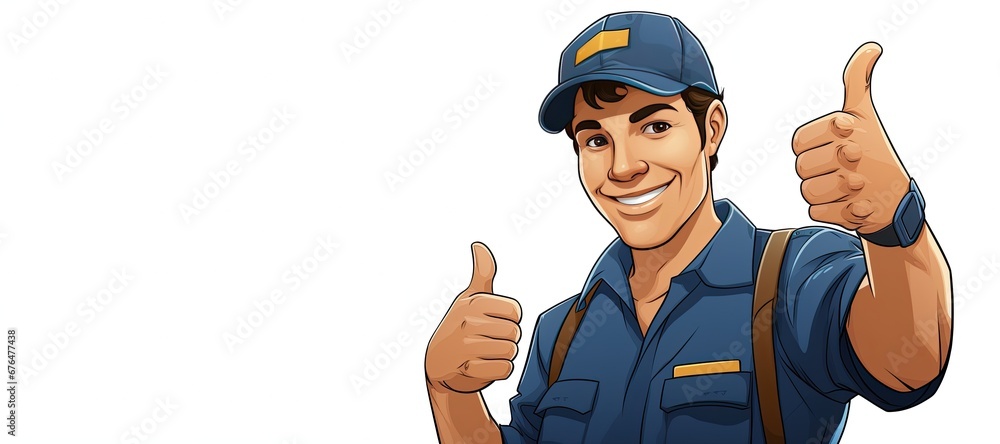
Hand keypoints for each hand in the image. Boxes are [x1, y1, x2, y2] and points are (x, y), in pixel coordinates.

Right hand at [425, 242, 521, 393]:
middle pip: (515, 333)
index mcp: (473, 302)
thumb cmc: (459, 326)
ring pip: (511, 351)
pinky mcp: (469, 369)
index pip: (516, 312)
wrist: (438, 364)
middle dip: (506, 339)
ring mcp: (466, 346)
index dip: (509, 320)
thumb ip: (482, 273)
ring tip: (484, 353)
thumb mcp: (469, 298)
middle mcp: (467, 321)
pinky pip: (505, 369)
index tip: (493, 322)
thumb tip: (478, 245)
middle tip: (487, 340)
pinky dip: (498, 371)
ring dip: (502, 355)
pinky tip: (482, 366)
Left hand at [792, 42, 910, 233]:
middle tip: (837, 169)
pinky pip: (816, 212)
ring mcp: (855, 185)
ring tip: (842, 188)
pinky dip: (829, 212)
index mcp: (848, 127)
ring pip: (807, 191)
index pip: (798, 142)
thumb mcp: (865, 114)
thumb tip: (871, 48)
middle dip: (814, 171)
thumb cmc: (873, 152)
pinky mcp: (854, 213)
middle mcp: (853, 153)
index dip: (808, 147)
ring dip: (820, 192)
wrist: (895, 199)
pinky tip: (847, 204)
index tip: (831, 146)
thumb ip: (857, 82)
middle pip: (801, 168)